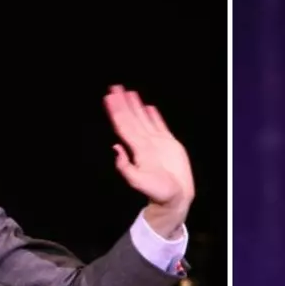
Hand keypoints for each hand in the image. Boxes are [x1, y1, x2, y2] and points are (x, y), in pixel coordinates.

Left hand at [103, 85, 194, 236]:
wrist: (176, 198)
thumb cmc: (158, 193)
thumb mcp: (138, 182)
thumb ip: (125, 166)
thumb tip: (115, 148)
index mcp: (137, 148)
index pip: (124, 125)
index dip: (116, 111)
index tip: (109, 98)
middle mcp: (144, 143)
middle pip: (131, 118)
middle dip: (123, 103)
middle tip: (114, 87)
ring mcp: (156, 142)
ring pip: (143, 119)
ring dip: (135, 106)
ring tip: (129, 92)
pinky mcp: (169, 144)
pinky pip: (159, 125)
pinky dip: (153, 116)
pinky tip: (148, 107)